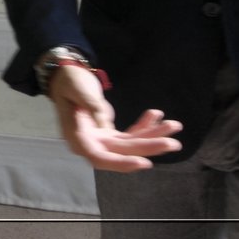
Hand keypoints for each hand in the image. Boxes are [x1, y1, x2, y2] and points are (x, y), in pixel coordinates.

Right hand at [46, 64, 181, 171]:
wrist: (65, 75)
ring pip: (130, 145)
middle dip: (148, 147)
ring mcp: (101, 139)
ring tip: (174, 126)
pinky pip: (130, 135)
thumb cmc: (68, 81)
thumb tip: (105, 126)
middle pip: (121, 152)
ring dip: (152, 136)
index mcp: (76, 137)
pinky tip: (156, 115)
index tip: (144, 162)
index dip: (121, 163)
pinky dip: (144, 126)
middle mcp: (90, 143)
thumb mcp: (77, 90)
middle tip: (174, 142)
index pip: (99, 157)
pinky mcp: (109, 134)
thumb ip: (91, 107)